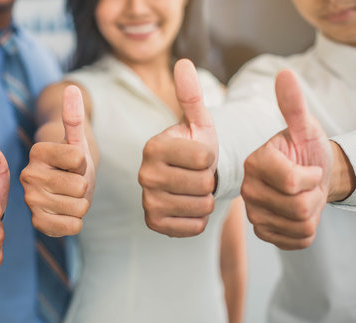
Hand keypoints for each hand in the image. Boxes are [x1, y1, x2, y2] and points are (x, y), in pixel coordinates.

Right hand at [20, 85, 94, 236]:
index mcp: (38, 151)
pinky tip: (64, 213)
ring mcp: (31, 201)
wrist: (64, 189)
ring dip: (81, 204)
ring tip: (68, 197)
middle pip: (80, 186)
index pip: (79, 158)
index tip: (72, 163)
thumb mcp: (77, 140)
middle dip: (83, 186)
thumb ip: (74, 116)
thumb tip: (72, 88)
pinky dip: (75, 221)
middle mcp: (28, 175)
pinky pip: (73, 226)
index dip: (84, 163)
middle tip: (71, 183)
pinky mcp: (38, 223)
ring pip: (79, 206)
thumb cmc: (73, 164)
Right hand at [139, 58, 216, 236]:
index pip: (204, 157)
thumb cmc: (196, 148)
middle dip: (209, 179)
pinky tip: (189, 206)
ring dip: (205, 199)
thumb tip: (183, 62)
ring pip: (201, 206)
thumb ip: (192, 95)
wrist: (185, 180)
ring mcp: (147, 201)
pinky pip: (194, 226)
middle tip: (198, 174)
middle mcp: (144, 174)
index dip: (212, 157)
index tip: (200, 155)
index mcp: (153, 146)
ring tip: (194, 189)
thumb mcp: (199, 122)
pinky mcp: (153, 223)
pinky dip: (199, 218)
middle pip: (203, 183)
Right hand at [241, 70, 331, 249]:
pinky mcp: (261, 233)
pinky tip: (297, 215)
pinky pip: (295, 241)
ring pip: (299, 225)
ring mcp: (253, 213)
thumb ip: (293, 105)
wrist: (309, 178)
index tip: (309, 168)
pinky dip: (305, 231)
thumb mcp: (304, 128)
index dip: (312, 176)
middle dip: (314, 196)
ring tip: (303, 198)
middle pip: (298, 206)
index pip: (292, 182)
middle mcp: (246, 190)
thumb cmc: (306, 152)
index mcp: (254, 164)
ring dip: (313, 213)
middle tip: (307, 185)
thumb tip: (285, 74)